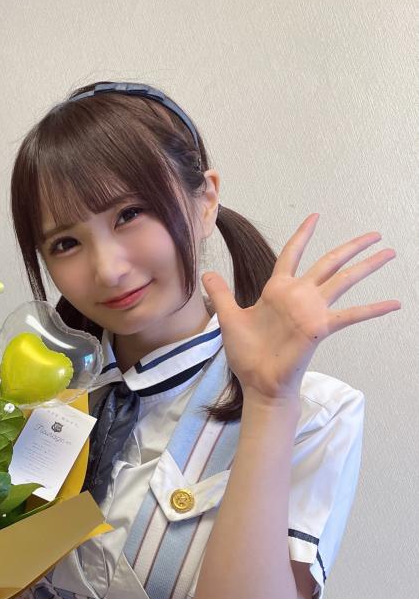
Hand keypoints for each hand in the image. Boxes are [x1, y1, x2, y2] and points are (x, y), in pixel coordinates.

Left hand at [202, 214, 398, 402]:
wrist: (258, 381)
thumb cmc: (246, 354)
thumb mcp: (229, 318)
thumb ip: (220, 294)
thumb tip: (205, 273)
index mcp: (277, 290)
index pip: (292, 254)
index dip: (303, 235)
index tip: (315, 217)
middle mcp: (299, 295)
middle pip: (328, 262)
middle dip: (351, 246)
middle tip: (374, 233)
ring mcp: (312, 310)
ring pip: (344, 280)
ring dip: (366, 266)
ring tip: (389, 252)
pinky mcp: (320, 326)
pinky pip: (352, 314)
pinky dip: (373, 309)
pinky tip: (394, 303)